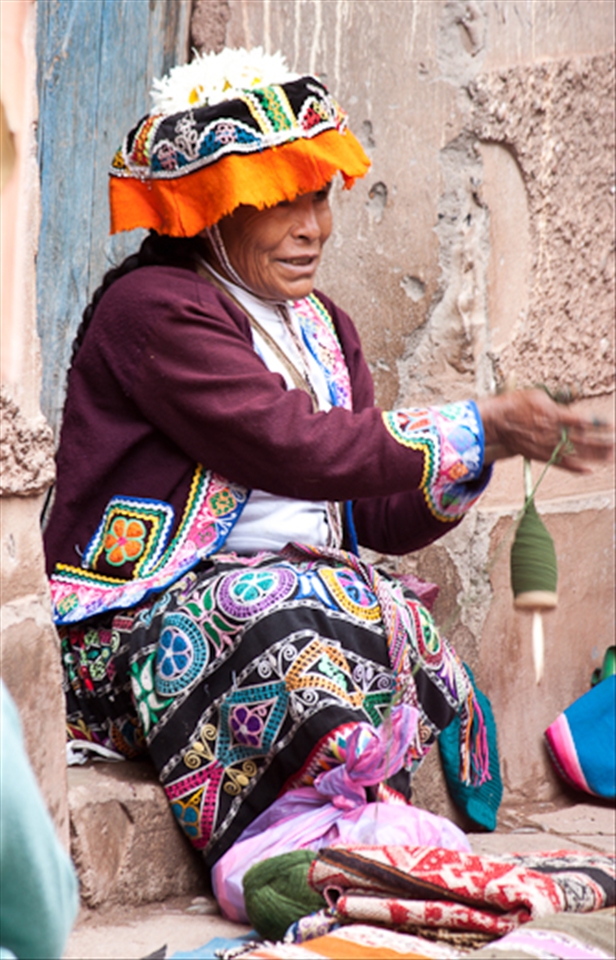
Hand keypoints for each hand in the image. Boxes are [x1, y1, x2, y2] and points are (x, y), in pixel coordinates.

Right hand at [476, 388, 613, 472]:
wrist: (496, 421)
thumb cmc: (515, 405)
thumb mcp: (539, 395)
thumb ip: (558, 403)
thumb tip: (571, 409)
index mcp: (553, 415)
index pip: (582, 422)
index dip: (598, 425)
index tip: (610, 426)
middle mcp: (552, 432)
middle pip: (583, 439)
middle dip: (602, 442)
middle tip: (615, 443)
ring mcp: (547, 446)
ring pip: (575, 453)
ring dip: (595, 455)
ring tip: (610, 457)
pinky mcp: (541, 455)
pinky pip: (561, 464)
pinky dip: (575, 468)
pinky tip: (588, 470)